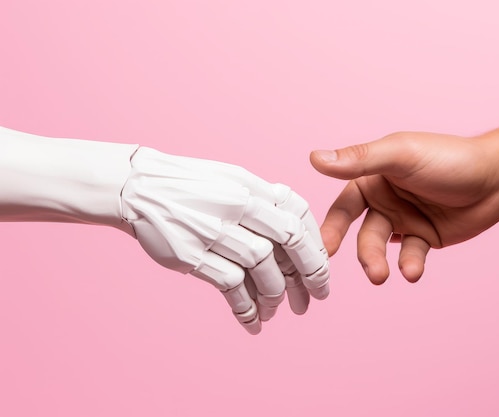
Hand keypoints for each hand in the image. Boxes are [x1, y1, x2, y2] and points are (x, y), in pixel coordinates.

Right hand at [121, 147, 329, 333]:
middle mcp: (236, 206)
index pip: (298, 214)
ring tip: (278, 310)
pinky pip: (230, 286)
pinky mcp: (192, 255)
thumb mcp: (231, 180)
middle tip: (317, 297)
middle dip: (310, 274)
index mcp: (250, 186)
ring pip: (262, 267)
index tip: (321, 265)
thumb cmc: (190, 185)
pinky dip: (246, 307)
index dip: (315, 243)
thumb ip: (264, 201)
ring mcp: (214, 231)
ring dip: (275, 295)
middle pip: (288, 243)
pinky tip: (253, 321)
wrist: (138, 187)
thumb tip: (297, 231)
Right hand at [310, 132, 498, 283]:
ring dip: (380, 261)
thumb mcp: (401, 156)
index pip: (344, 204)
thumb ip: (359, 160)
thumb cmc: (449, 159)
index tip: (323, 247)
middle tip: (362, 267)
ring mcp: (404, 220)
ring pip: (383, 247)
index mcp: (374, 177)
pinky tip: (413, 270)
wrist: (498, 180)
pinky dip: (410, 264)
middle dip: (363, 252)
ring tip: (381, 275)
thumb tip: (316, 159)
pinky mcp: (424, 237)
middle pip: (363, 231)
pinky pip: (410, 255)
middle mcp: (385, 199)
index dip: (332, 225)